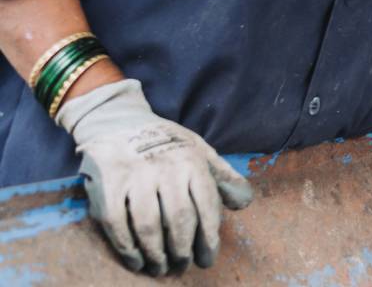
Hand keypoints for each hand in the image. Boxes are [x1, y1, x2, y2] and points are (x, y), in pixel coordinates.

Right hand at [55, 79, 253, 273]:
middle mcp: (166, 168)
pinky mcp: (108, 185)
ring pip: (149, 226)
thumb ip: (223, 177)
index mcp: (192, 161)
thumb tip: (245, 203)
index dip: (209, 237)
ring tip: (161, 268)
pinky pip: (118, 224)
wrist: (118, 121)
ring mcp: (135, 177)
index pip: (207, 205)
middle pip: (179, 219)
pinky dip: (127, 247)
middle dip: (183, 250)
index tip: (207, 259)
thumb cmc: (166, 142)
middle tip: (183, 267)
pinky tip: (136, 260)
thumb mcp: (200, 150)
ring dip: (157, 254)